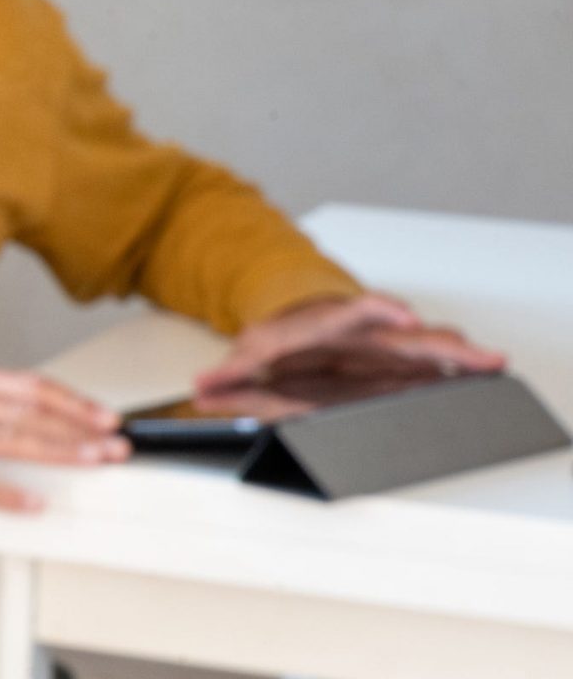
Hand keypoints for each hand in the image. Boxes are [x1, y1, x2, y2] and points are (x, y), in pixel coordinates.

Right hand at [0, 367, 128, 511]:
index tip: (104, 415)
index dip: (70, 400)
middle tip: (114, 443)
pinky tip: (32, 503)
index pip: (24, 384)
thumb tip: (28, 416)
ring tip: (90, 463)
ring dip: (56, 452)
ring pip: (6, 438)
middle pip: (24, 410)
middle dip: (77, 428)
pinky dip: (5, 494)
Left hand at [194, 292, 506, 395]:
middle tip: (478, 353)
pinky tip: (486, 379)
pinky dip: (459, 372)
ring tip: (494, 364)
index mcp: (328, 324)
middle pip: (408, 333)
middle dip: (443, 342)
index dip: (381, 311)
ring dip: (463, 356)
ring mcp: (389, 347)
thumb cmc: (278, 342)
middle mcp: (366, 332)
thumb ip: (229, 374)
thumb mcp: (249, 354)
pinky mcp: (401, 365)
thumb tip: (203, 386)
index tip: (404, 314)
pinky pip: (436, 366)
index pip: (356, 312)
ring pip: (431, 347)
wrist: (293, 324)